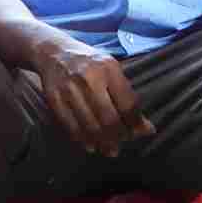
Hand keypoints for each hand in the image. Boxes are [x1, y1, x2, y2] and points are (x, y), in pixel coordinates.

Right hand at [35, 40, 154, 155]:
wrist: (54, 52)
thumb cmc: (90, 64)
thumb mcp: (112, 71)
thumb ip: (128, 98)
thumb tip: (147, 129)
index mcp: (108, 68)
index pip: (128, 104)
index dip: (135, 124)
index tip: (139, 133)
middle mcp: (89, 78)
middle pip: (110, 119)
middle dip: (119, 137)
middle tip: (122, 144)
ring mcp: (69, 89)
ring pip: (91, 126)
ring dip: (103, 143)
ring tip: (110, 150)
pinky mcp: (54, 99)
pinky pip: (72, 127)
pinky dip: (83, 140)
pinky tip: (91, 145)